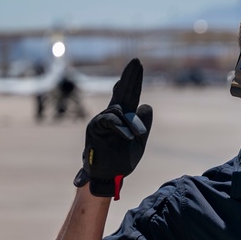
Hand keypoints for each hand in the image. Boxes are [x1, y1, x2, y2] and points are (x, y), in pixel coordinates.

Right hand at [73, 59, 152, 199]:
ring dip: (132, 123)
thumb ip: (143, 124)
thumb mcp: (138, 141)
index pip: (129, 95)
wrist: (108, 177)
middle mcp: (111, 115)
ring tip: (137, 136)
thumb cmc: (121, 160)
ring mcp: (101, 120)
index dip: (133, 80)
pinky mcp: (95, 129)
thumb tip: (146, 105)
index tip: (137, 65)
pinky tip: (129, 136)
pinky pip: (110, 121)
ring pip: (120, 111)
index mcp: (123, 118)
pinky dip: (121, 127)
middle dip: (130, 77)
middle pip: (122, 92)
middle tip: (136, 62)